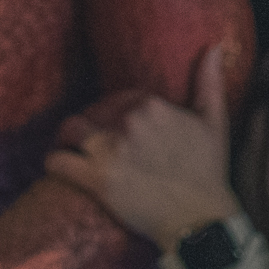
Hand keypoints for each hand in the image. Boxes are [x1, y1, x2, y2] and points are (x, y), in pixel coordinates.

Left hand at [42, 45, 238, 249]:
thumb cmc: (208, 172)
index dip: (114, 112)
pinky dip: (53, 163)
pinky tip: (57, 166)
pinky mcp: (98, 180)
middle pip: (92, 112)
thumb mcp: (214, 122)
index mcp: (152, 105)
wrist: (200, 222)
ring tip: (68, 148)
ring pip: (70, 129)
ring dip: (66, 138)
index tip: (115, 128)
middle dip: (90, 126)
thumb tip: (212, 47)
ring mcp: (112, 151)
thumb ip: (209, 81)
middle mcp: (129, 123)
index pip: (118, 98)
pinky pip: (59, 161)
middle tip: (91, 142)